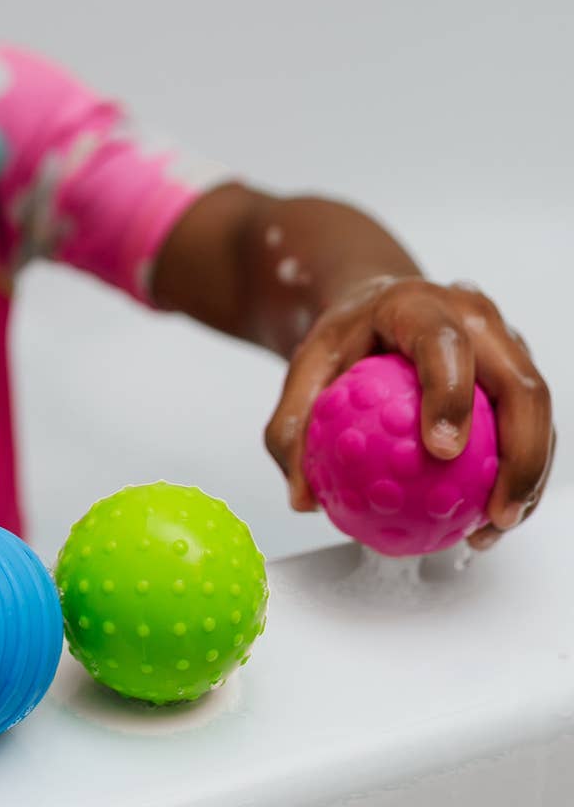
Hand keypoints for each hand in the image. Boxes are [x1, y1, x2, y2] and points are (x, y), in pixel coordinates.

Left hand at [264, 277, 554, 547]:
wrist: (377, 307)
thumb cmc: (347, 337)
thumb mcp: (308, 368)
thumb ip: (294, 427)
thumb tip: (302, 497)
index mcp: (418, 305)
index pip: (444, 345)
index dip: (450, 397)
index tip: (440, 451)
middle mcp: (474, 317)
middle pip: (520, 384)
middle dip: (520, 456)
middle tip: (492, 512)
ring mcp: (505, 343)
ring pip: (537, 411)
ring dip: (527, 477)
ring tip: (492, 527)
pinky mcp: (518, 372)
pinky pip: (532, 427)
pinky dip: (518, 476)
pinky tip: (487, 518)